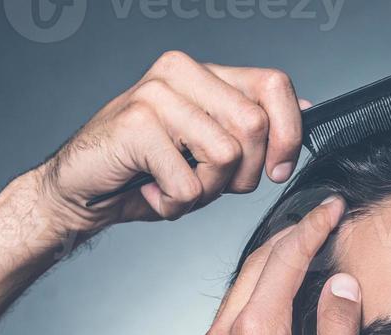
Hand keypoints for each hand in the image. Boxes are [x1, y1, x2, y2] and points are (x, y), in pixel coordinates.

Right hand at [31, 50, 311, 234]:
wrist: (82, 190)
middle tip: (206, 184)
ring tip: (175, 187)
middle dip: (240, 175)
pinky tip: (152, 192)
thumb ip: (252, 129)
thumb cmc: (146, 171)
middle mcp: (180, 72)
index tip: (277, 170)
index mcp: (204, 72)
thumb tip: (307, 112)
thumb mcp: (210, 149)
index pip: (274, 85)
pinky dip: (175, 206)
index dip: (288, 133)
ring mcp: (156, 94)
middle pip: (253, 128)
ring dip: (205, 193)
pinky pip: (189, 184)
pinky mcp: (137, 125)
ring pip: (225, 157)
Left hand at [182, 194, 359, 334]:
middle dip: (287, 241)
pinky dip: (252, 311)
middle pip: (252, 268)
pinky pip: (227, 332)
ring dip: (267, 277)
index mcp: (252, 329)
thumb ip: (337, 327)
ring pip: (236, 300)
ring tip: (297, 268)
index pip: (285, 257)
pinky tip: (272, 325)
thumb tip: (339, 286)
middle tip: (315, 226)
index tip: (332, 208)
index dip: (313, 227)